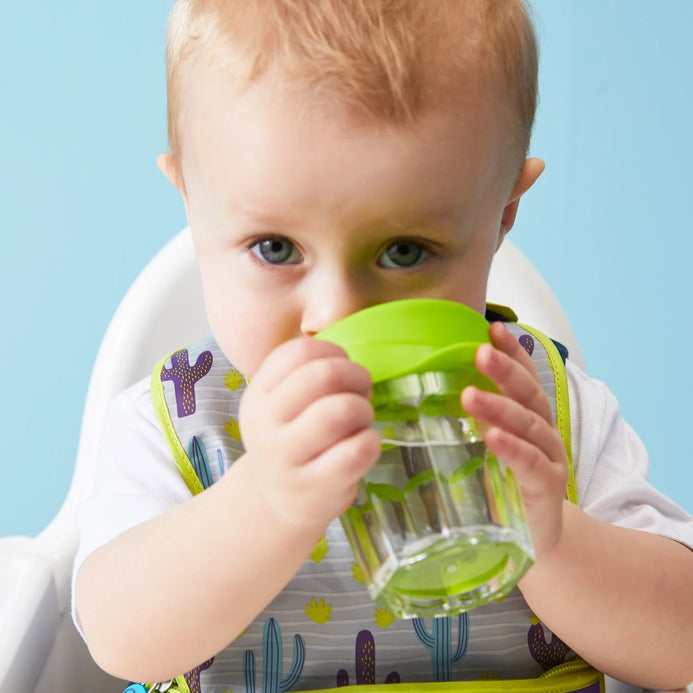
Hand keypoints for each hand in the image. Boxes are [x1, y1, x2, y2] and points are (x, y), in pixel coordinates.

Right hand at [239, 337, 380, 530]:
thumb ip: (305, 374)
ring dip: (364, 409)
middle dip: (356, 376)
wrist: (277, 501)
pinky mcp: (315, 488)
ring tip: (361, 420)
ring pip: (341, 411)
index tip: (343, 368)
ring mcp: (288, 460)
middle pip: (323, 376)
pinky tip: (364, 445)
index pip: (298, 352)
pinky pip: (357, 450)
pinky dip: (372, 441)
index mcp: (258, 395)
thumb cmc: (293, 440)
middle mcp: (265, 425)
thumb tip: (348, 341)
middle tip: (361, 392)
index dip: (334, 352)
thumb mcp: (281, 404)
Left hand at [461, 322, 568, 557]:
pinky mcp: (547, 487)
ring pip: (529, 425)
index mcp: (528, 417)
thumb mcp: (484, 447)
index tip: (493, 329)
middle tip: (481, 352)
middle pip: (528, 394)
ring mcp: (549, 458)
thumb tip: (422, 392)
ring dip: (501, 407)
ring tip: (472, 395)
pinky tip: (494, 437)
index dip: (511, 353)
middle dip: (505, 371)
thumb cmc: (503, 485)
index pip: (523, 378)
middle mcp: (544, 432)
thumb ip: (467, 422)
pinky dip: (513, 448)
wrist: (535, 538)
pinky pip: (530, 463)